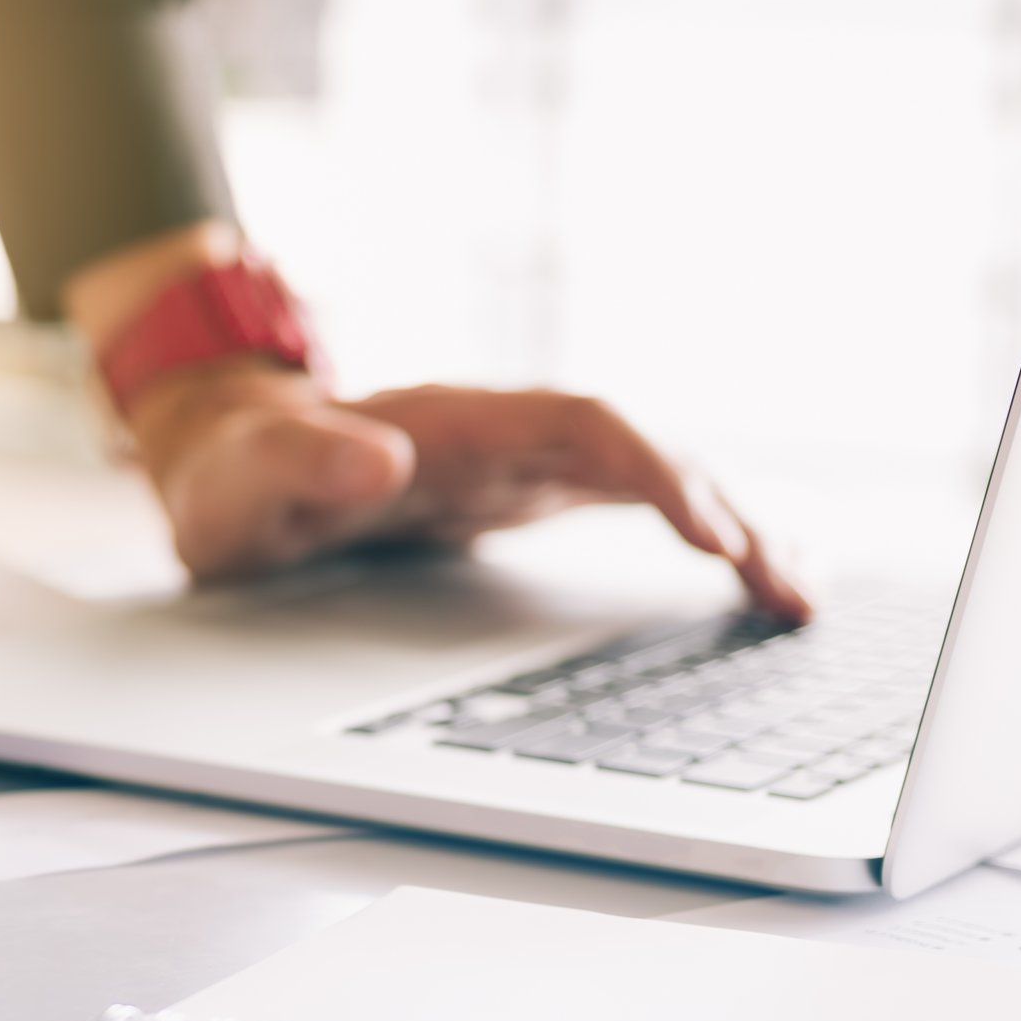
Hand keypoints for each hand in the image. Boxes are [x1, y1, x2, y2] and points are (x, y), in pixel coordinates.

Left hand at [127, 362, 809, 618]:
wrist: (224, 466)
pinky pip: (628, 503)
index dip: (652, 470)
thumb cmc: (231, 478)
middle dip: (723, 511)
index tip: (709, 532)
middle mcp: (499, 433)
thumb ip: (296, 465)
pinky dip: (692, 537)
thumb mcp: (240, 482)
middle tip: (786, 593)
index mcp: (449, 423)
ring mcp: (517, 463)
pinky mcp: (521, 495)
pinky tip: (744, 581)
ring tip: (796, 597)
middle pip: (641, 451)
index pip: (580, 423)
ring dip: (727, 527)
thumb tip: (375, 458)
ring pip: (648, 478)